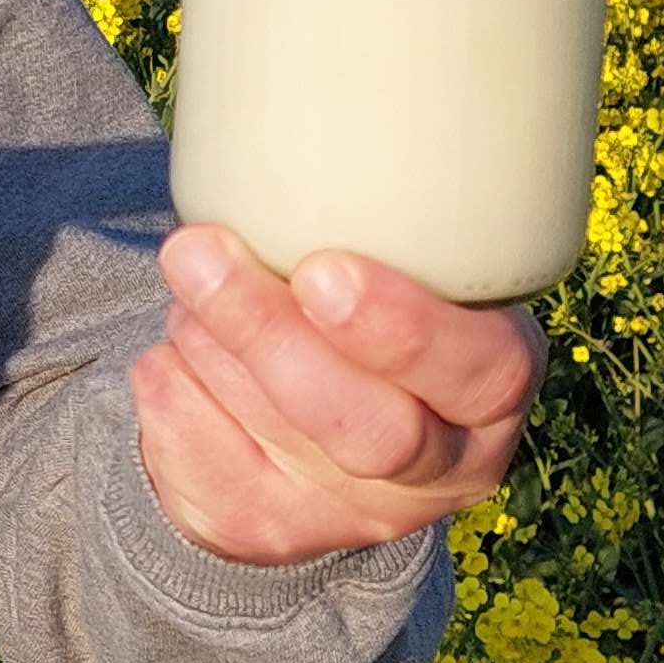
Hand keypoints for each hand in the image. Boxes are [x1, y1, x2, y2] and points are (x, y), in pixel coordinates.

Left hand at [130, 223, 542, 566]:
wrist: (301, 423)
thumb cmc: (360, 303)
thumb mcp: (402, 264)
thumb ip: (379, 223)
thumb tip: (298, 133)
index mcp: (493, 391)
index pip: (481, 373)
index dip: (403, 328)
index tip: (322, 270)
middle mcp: (438, 470)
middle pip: (367, 427)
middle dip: (269, 331)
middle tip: (198, 250)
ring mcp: (348, 514)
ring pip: (266, 422)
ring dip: (207, 332)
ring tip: (195, 268)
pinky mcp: (260, 529)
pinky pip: (193, 442)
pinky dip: (170, 371)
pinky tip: (181, 338)